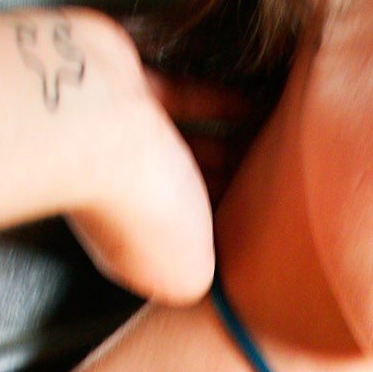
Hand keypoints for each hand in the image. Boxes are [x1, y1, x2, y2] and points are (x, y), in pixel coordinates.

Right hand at [64, 15, 252, 304]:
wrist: (96, 129)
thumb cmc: (137, 208)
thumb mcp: (187, 275)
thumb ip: (206, 272)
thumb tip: (217, 269)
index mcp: (133, 248)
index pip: (181, 250)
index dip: (221, 244)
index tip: (263, 233)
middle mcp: (123, 199)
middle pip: (186, 200)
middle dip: (229, 193)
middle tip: (276, 185)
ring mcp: (122, 146)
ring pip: (186, 150)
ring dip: (226, 146)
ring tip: (273, 144)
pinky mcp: (128, 95)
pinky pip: (183, 102)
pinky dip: (218, 104)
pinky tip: (253, 103)